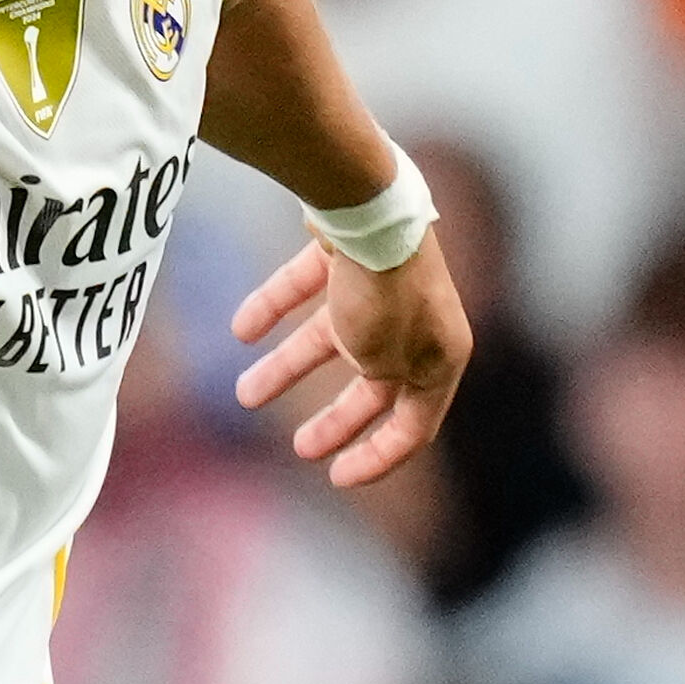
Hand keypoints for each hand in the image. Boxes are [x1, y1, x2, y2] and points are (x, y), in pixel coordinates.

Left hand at [231, 228, 467, 490]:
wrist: (366, 205)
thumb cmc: (383, 292)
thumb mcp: (386, 361)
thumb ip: (378, 389)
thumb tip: (370, 381)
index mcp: (442, 357)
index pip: (415, 426)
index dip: (378, 458)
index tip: (338, 478)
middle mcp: (419, 324)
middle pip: (373, 387)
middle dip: (334, 421)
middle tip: (300, 447)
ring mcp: (381, 287)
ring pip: (330, 339)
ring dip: (286, 368)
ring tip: (244, 393)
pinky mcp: (346, 253)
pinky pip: (307, 288)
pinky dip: (275, 309)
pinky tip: (242, 330)